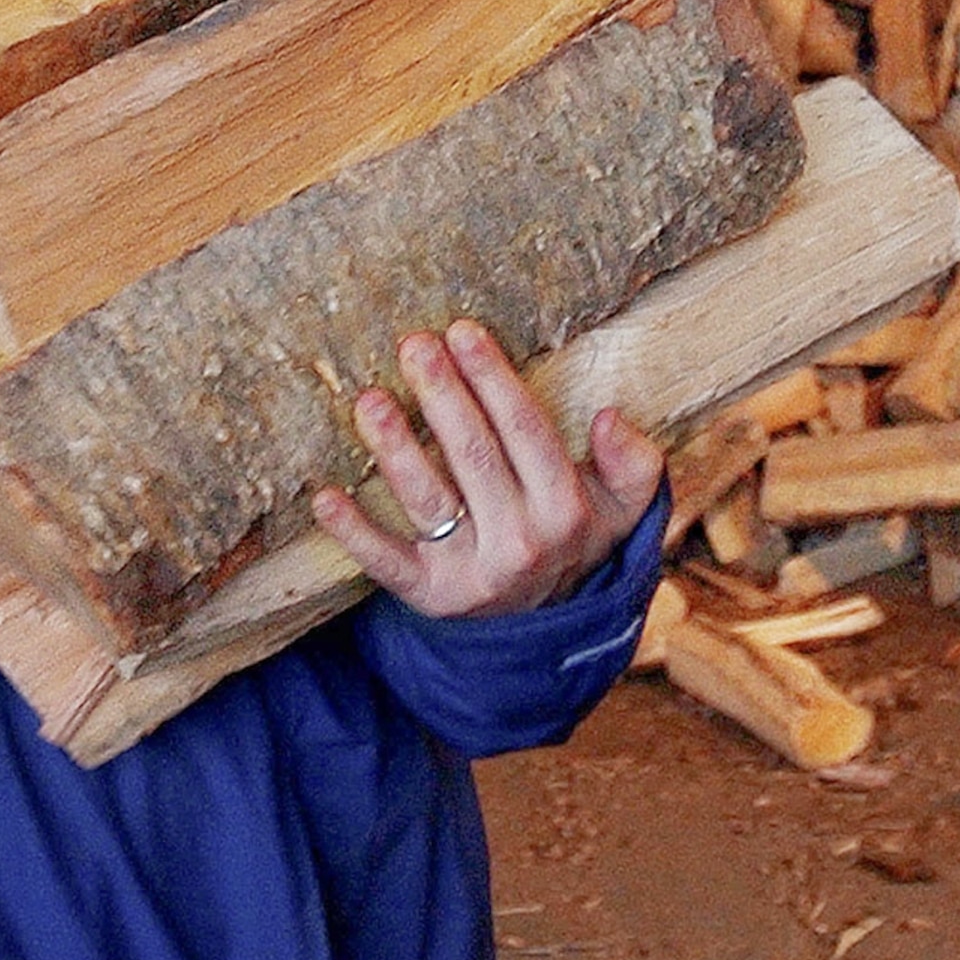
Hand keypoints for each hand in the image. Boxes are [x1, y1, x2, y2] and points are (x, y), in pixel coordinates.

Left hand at [311, 321, 664, 618]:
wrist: (543, 628)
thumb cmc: (573, 539)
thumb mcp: (622, 508)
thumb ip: (634, 463)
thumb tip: (609, 418)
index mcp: (566, 511)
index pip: (525, 432)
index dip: (493, 379)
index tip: (463, 331)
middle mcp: (520, 542)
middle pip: (473, 456)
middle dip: (442, 394)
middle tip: (413, 344)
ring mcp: (472, 571)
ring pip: (427, 501)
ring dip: (395, 448)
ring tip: (370, 400)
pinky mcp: (430, 595)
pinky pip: (388, 563)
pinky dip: (354, 533)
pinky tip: (325, 497)